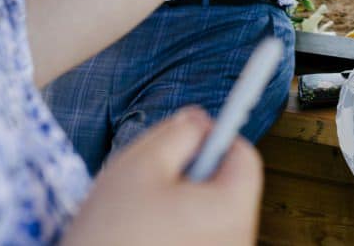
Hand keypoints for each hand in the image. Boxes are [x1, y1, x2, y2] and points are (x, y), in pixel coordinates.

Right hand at [61, 107, 260, 245]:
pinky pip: (199, 238)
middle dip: (195, 172)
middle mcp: (239, 240)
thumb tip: (198, 120)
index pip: (244, 156)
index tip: (185, 136)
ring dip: (182, 202)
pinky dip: (176, 229)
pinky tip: (144, 236)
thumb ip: (177, 133)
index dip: (215, 137)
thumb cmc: (110, 233)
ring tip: (143, 214)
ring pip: (210, 214)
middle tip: (154, 180)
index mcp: (231, 211)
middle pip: (228, 187)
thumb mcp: (138, 165)